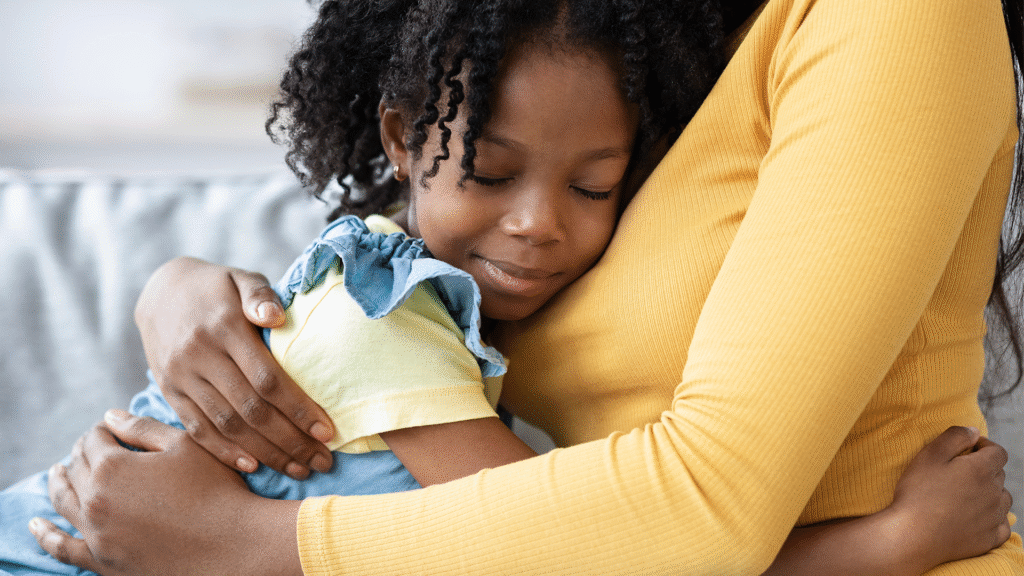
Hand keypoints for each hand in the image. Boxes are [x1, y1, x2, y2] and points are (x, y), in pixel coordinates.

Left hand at [30, 410, 302, 575]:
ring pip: (64, 501)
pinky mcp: (102, 561)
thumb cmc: (216, 490)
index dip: (103, 429)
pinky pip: (63, 548)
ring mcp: (95, 534)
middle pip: (76, 466)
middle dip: (84, 452)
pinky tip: (38, 525)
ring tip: (58, 472)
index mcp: (112, 466)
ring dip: (59, 482)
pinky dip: (47, 535)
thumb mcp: (185, 446)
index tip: (114, 428)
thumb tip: (110, 416)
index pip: (94, 438)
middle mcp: (95, 500)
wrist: (232, 545)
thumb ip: (143, 428)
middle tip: (96, 447)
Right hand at [136, 256, 333, 477]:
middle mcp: (199, 355)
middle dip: (290, 440)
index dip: (299, 409)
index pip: (268, 378)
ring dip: (265, 452)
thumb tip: (277, 317)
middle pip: (251, 409)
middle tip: (322, 461)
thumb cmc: (217, 287)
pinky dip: (224, 451)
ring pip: (226, 425)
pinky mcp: (169, 391)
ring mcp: (180, 376)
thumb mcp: (240, 278)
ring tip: (298, 470)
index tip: (327, 432)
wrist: (158, 290)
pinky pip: (196, 428)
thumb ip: (260, 295)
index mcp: (224, 328)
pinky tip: (253, 466)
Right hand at [887, 426, 1012, 572]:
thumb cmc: (918, 492)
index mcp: (981, 469)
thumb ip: (955, 436)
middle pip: (999, 474)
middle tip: (957, 472)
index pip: (998, 452)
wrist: (913, 535)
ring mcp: (994, 517)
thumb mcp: (930, 454)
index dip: (985, 446)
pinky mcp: (990, 538)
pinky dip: (992, 518)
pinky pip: (1002, 525)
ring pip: (1002, 498)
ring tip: (965, 495)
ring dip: (990, 493)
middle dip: (983, 469)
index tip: (968, 449)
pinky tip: (975, 517)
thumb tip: (974, 431)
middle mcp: (994, 493)